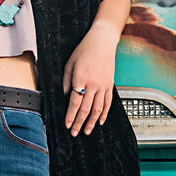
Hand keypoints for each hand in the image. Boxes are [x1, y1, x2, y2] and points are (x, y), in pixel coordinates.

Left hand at [62, 21, 117, 135]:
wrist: (102, 42)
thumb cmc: (83, 51)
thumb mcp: (69, 64)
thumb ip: (66, 82)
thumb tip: (65, 97)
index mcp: (80, 79)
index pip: (74, 102)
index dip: (70, 116)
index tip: (67, 125)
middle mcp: (93, 84)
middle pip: (85, 109)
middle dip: (79, 123)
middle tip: (74, 133)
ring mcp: (103, 85)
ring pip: (98, 109)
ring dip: (91, 122)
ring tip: (87, 131)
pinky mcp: (110, 85)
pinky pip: (107, 103)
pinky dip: (104, 114)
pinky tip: (99, 122)